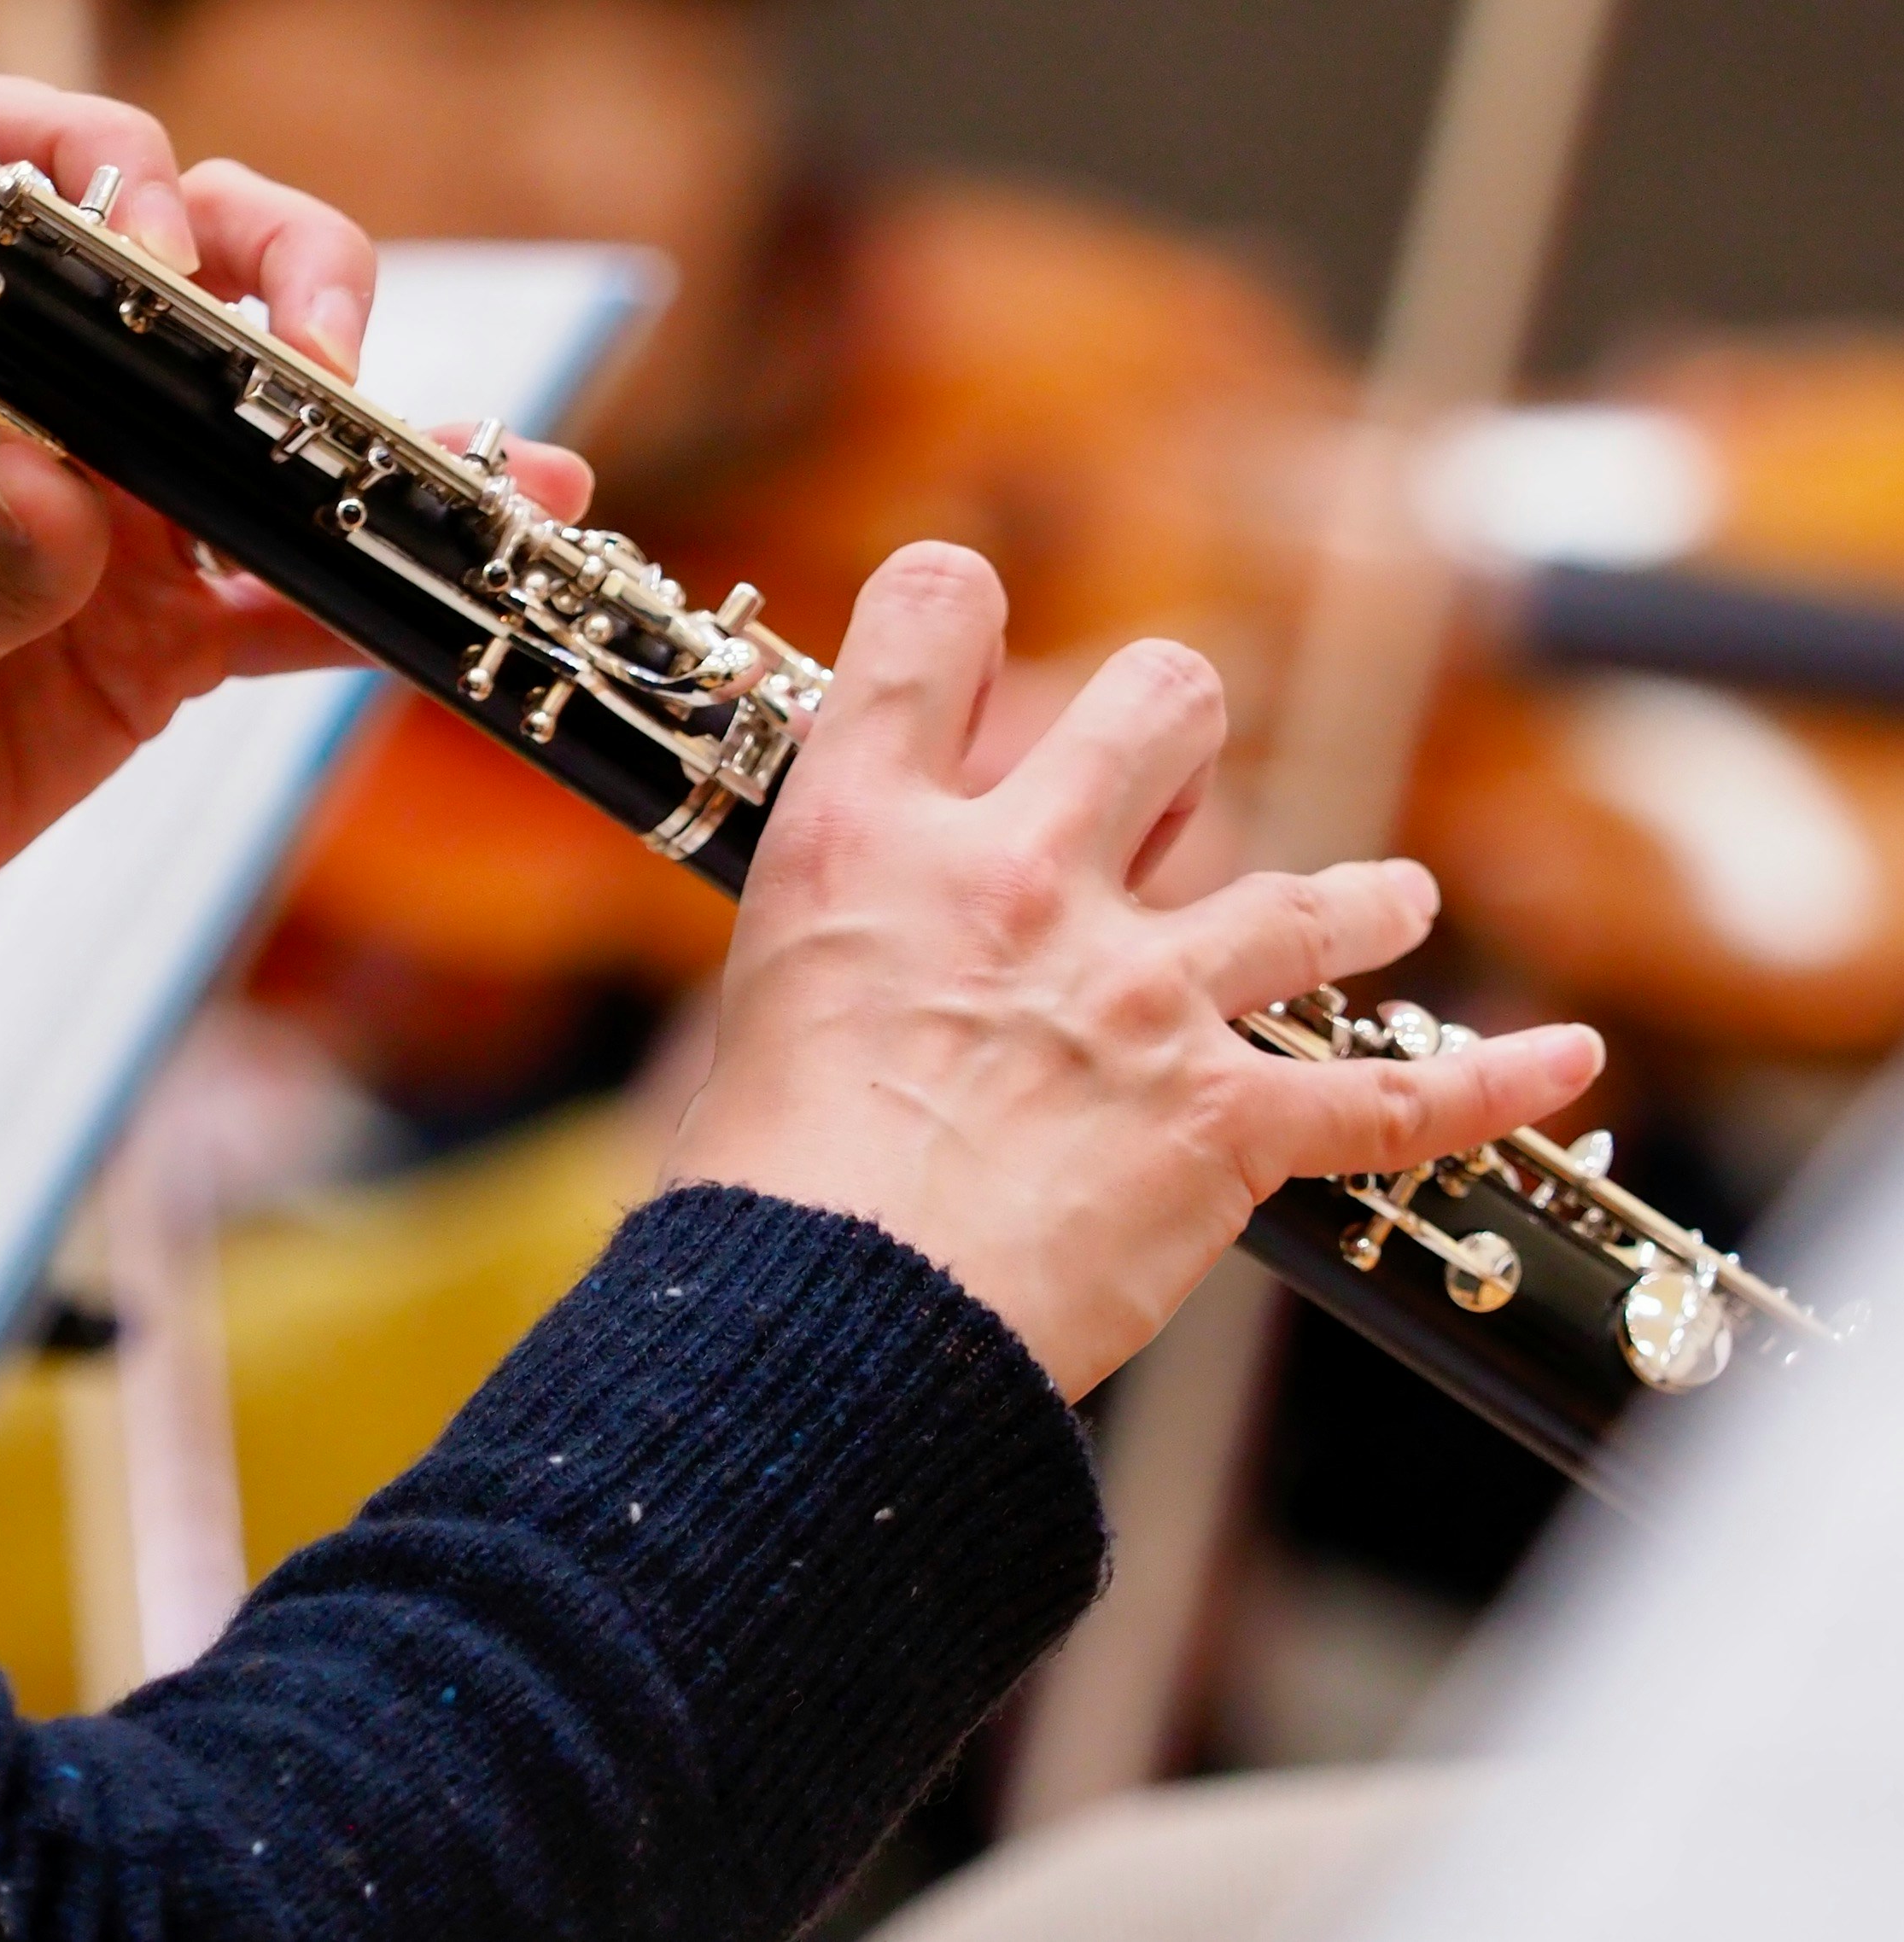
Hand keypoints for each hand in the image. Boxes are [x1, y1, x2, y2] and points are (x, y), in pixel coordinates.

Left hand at [0, 77, 592, 1087]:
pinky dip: (375, 615)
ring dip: (390, 458)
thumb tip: (63, 493)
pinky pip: (289, 618)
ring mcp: (115, 539)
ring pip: (275, 458)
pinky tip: (459, 604)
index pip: (23, 207)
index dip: (107, 183)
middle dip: (289, 288)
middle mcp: (40, 429)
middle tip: (329, 361)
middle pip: (194, 301)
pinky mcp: (160, 652)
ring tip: (511, 476)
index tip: (163, 247)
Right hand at [661, 544, 1603, 1397]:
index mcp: (868, 836)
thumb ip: (839, 926)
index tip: (964, 637)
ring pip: (1304, 890)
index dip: (953, 608)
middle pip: (1157, 700)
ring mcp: (1136, 991)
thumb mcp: (759, 1000)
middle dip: (1173, 728)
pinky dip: (1489, 1084)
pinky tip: (1565, 1058)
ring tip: (1386, 901)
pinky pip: (1395, 1098)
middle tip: (1165, 788)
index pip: (929, 616)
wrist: (829, 1326)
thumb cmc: (762, 1190)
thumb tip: (867, 937)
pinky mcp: (1222, 1119)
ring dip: (1356, 896)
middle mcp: (1017, 879)